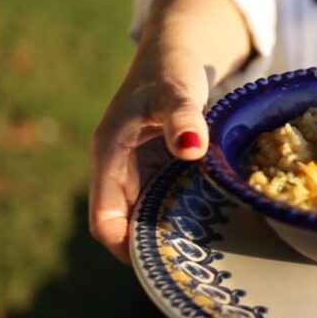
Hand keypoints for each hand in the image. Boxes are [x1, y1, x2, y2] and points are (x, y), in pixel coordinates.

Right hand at [89, 45, 211, 262]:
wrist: (174, 55)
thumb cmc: (169, 70)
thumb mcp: (176, 89)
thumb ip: (182, 116)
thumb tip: (190, 146)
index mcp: (108, 156)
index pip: (103, 220)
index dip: (125, 245)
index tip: (162, 261)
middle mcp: (118, 171)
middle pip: (126, 227)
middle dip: (153, 246)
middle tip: (193, 262)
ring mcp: (137, 174)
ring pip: (147, 219)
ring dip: (170, 233)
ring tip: (207, 248)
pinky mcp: (157, 173)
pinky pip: (165, 204)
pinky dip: (183, 215)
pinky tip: (213, 222)